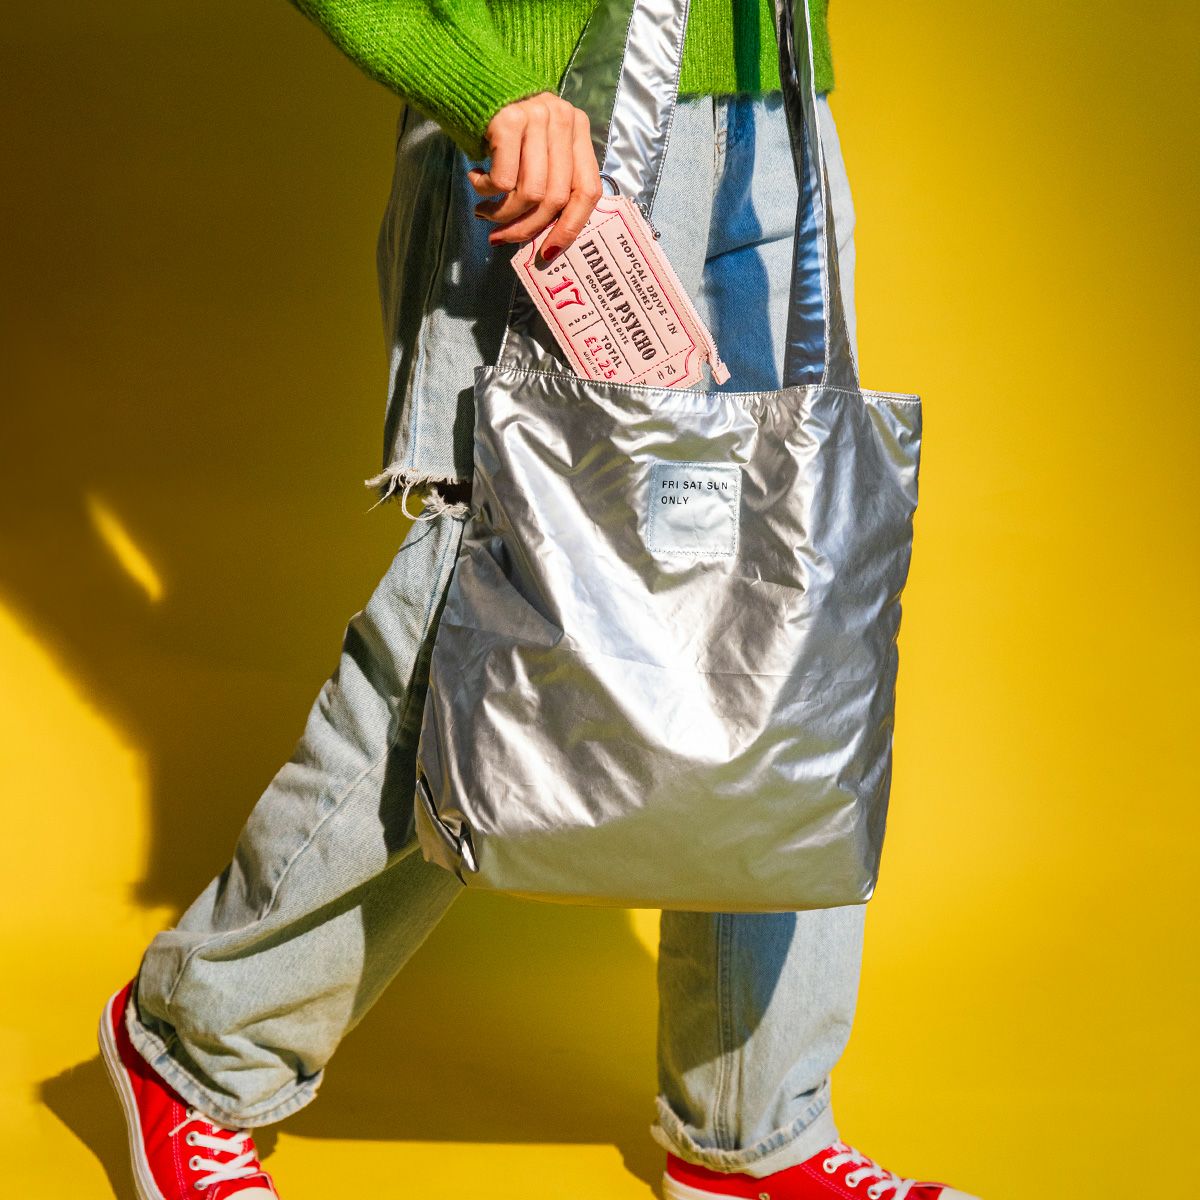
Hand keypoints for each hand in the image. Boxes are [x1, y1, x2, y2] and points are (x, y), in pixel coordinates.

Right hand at [468, 91, 602, 261]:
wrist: (467, 76)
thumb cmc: (503, 123)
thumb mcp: (537, 145)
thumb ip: (550, 177)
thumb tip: (546, 237)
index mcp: (577, 129)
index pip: (588, 190)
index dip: (570, 227)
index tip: (549, 250)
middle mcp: (562, 120)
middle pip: (555, 198)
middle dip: (526, 228)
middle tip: (501, 237)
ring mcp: (536, 117)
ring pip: (530, 193)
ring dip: (503, 214)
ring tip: (485, 211)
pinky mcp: (507, 120)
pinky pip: (503, 179)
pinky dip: (486, 190)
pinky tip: (476, 179)